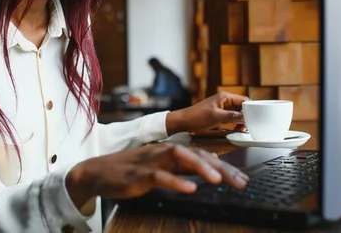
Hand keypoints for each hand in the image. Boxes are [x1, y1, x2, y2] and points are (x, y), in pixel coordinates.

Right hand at [65, 143, 248, 208]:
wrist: (98, 171)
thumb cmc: (130, 171)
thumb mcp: (160, 169)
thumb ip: (181, 170)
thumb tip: (205, 174)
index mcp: (171, 152)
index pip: (203, 155)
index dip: (224, 166)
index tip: (242, 179)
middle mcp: (165, 152)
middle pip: (198, 154)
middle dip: (221, 167)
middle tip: (240, 181)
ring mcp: (152, 161)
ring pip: (180, 157)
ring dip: (200, 167)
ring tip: (217, 179)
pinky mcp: (139, 173)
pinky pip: (159, 176)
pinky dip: (175, 182)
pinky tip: (189, 189)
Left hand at [166, 91, 246, 134]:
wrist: (183, 122)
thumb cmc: (197, 117)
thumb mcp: (216, 117)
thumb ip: (232, 117)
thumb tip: (246, 117)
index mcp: (224, 97)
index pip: (243, 99)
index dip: (250, 108)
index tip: (255, 118)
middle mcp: (224, 100)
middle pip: (241, 106)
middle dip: (246, 116)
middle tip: (249, 125)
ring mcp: (221, 107)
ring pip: (237, 113)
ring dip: (241, 120)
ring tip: (242, 129)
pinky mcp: (219, 114)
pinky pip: (231, 118)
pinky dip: (235, 123)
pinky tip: (236, 129)